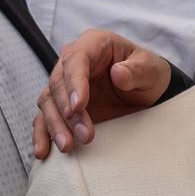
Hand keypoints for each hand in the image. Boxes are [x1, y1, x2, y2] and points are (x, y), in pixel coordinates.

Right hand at [32, 29, 173, 156]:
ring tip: (67, 147)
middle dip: (67, 111)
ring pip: (48, 102)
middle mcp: (73, 62)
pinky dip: (43, 134)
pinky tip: (44, 151)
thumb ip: (137, 71)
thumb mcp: (151, 70)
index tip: (78, 106)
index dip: (74, 83)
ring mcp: (66, 84)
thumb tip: (118, 73)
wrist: (146, 92)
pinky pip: (46, 118)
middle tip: (84, 135)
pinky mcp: (62, 105)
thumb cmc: (148, 74)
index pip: (76, 59)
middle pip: (58, 84)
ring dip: (55, 125)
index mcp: (93, 44)